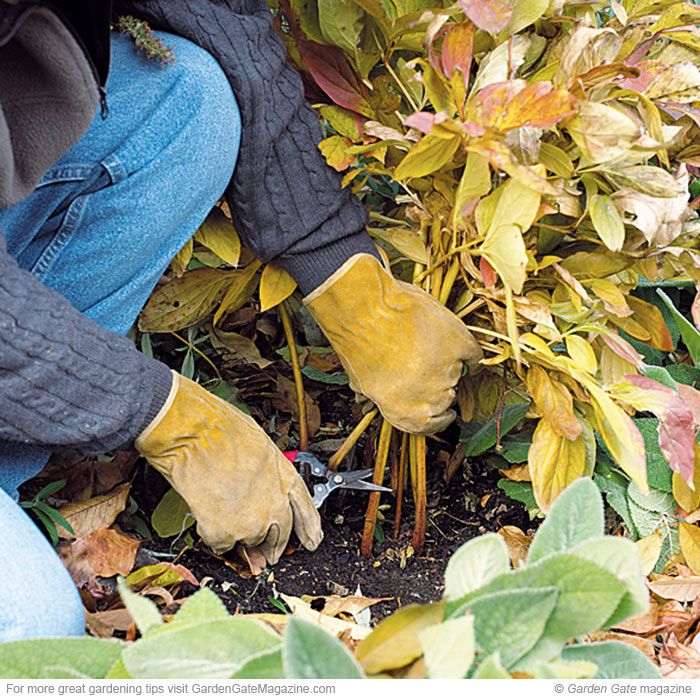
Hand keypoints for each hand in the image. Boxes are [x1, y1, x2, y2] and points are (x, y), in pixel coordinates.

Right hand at [135, 373, 321, 562]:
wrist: (196, 434)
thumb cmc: (223, 430)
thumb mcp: (260, 447)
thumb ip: (266, 474)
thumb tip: (260, 487)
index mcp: (286, 478)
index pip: (306, 510)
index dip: (309, 528)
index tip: (311, 540)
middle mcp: (275, 503)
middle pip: (280, 535)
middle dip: (271, 545)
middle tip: (261, 551)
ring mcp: (252, 522)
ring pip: (250, 542)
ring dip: (239, 535)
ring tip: (222, 508)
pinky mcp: (226, 534)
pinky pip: (222, 546)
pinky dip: (213, 536)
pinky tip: (206, 513)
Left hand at [305, 254, 482, 433]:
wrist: (366, 311)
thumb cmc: (357, 344)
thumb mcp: (361, 382)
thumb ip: (381, 397)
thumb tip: (377, 402)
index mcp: (404, 414)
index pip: (429, 426)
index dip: (435, 417)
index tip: (440, 411)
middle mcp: (430, 399)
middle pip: (445, 397)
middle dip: (436, 384)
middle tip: (422, 364)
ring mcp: (448, 372)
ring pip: (458, 374)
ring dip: (447, 363)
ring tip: (426, 343)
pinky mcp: (460, 345)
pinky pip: (473, 354)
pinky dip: (468, 351)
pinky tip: (457, 344)